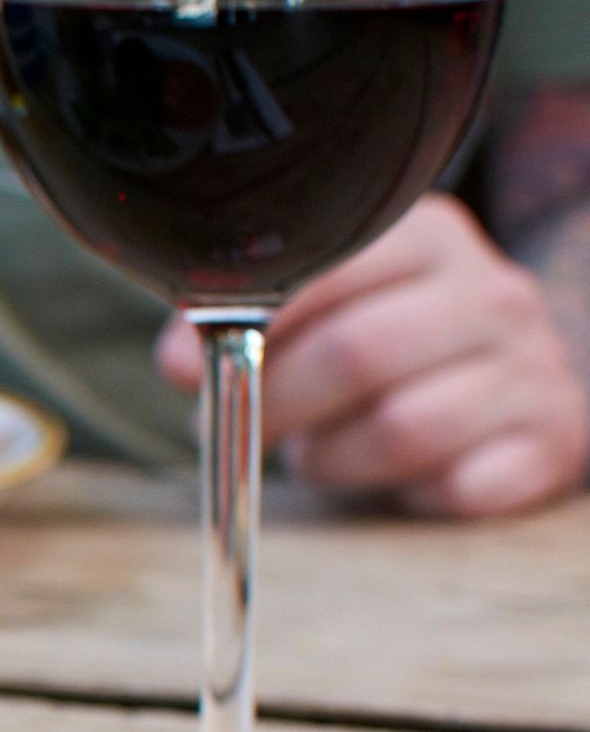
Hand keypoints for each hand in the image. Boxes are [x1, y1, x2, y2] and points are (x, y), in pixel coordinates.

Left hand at [156, 196, 589, 516]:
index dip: (243, 324)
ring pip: (401, 429)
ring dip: (331, 458)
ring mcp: (532, 365)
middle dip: (273, 405)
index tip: (180, 368)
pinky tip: (401, 479)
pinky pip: (463, 485)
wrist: (507, 383)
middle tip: (240, 429)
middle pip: (355, 354)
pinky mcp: (552, 438)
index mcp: (427, 237)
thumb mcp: (324, 307)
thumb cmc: (386, 346)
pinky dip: (414, 495)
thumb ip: (251, 318)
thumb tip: (180, 360)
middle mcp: (491, 291)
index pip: (324, 268)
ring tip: (316, 452)